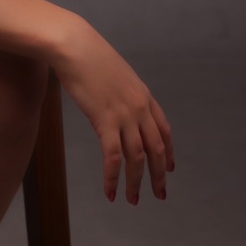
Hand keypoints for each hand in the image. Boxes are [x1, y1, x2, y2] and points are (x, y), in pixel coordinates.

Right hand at [55, 17, 174, 203]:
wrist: (75, 46)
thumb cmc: (88, 54)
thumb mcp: (114, 73)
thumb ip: (121, 91)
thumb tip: (115, 103)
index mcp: (143, 95)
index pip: (164, 129)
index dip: (168, 152)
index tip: (170, 168)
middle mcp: (139, 107)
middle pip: (155, 148)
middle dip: (158, 175)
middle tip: (159, 195)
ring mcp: (124, 115)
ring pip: (137, 158)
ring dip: (135, 182)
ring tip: (132, 200)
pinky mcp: (105, 121)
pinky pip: (113, 157)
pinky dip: (112, 178)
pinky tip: (109, 192)